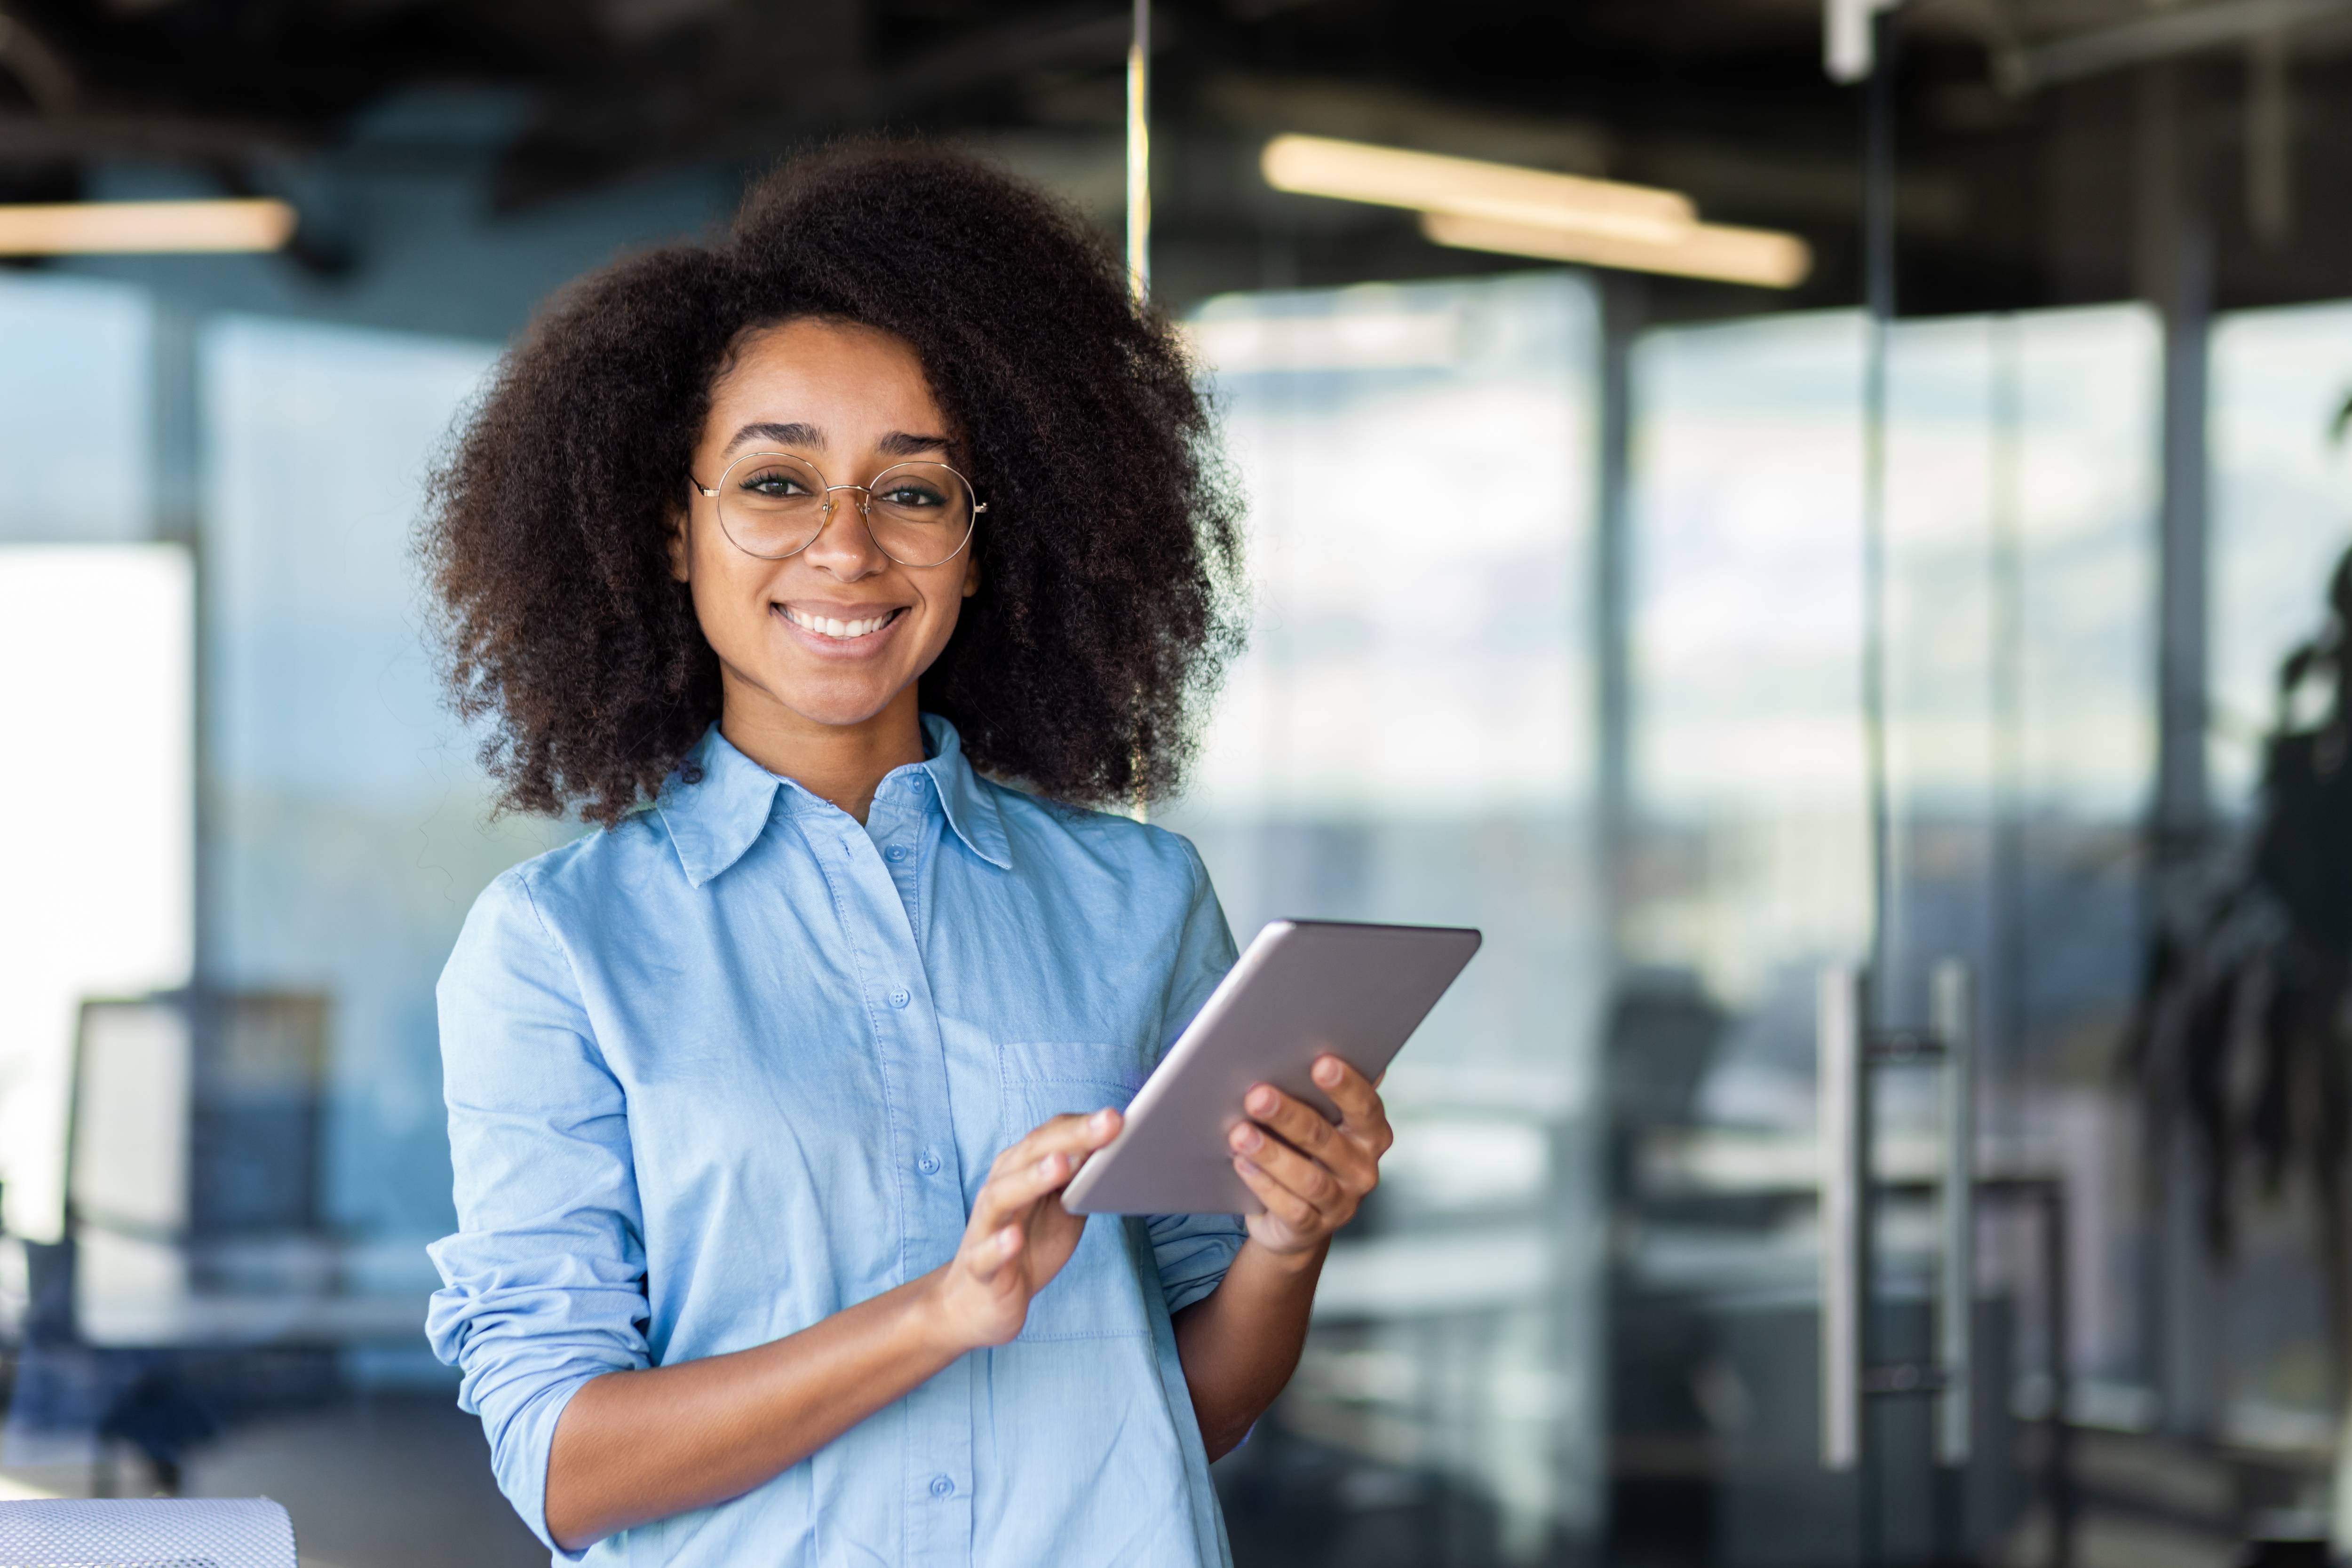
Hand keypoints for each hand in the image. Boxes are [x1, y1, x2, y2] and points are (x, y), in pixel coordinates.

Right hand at [927, 1108, 1121, 1349]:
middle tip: (1110, 1122)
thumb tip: (1115, 1146)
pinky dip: (998, 1245)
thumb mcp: (1062, 1209)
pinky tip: (1014, 1238)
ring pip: (1001, 1195)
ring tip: (1062, 1164)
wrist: (980, 1302)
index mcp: (1019, 1170)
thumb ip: (1081, 1180)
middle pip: (1029, 1155)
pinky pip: (985, 1255)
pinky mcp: (980, 1268)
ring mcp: (985, 1227)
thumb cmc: (1028, 1245)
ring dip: (1031, 1178)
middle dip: (1071, 1137)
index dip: (1084, 1125)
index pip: (1049, 1136)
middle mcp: (999, 1189)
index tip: (1120, 1117)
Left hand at [1228, 1056, 1391, 1256]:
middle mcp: (1363, 1168)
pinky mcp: (1314, 1229)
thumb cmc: (1305, 1152)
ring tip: (1240, 1133)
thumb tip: (1301, 1045)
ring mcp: (1342, 1203)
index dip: (1346, 1086)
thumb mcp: (1318, 1121)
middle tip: (1257, 1094)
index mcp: (1371, 1134)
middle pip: (1326, 1139)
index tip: (1320, 1062)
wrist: (1296, 1220)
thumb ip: (1315, 1092)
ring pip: (1307, 1178)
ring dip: (1271, 1154)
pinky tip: (1242, 1164)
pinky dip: (1264, 1185)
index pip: (1365, 1107)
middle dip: (1290, 1115)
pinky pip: (1290, 1208)